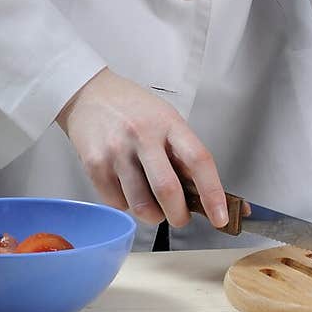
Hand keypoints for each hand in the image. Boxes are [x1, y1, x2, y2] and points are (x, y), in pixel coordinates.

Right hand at [56, 68, 228, 228]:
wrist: (90, 94)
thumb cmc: (134, 109)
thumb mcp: (166, 119)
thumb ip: (182, 152)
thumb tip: (202, 193)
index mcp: (169, 123)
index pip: (199, 161)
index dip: (213, 193)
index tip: (220, 217)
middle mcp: (143, 136)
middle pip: (167, 189)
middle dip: (179, 216)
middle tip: (180, 217)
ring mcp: (117, 151)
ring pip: (141, 205)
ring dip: (153, 216)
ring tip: (154, 206)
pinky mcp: (94, 165)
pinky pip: (117, 203)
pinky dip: (128, 206)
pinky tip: (129, 190)